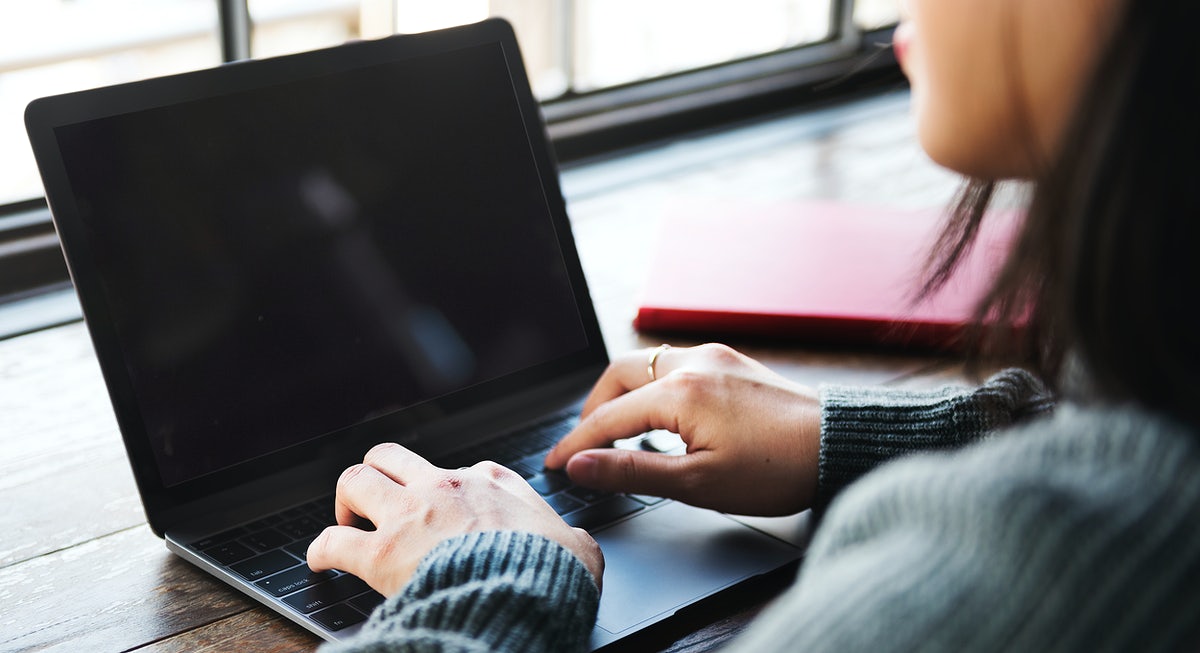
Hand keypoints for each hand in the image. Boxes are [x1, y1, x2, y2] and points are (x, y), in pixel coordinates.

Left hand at [307, 443, 603, 595]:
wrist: (526, 594)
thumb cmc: (552, 572)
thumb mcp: (577, 547)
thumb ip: (571, 539)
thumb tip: (578, 546)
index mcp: (492, 482)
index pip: (460, 470)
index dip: (447, 491)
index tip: (444, 511)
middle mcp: (445, 487)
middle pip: (391, 455)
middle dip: (379, 473)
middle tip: (377, 502)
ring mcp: (410, 515)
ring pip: (355, 478)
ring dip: (346, 499)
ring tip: (346, 521)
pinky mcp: (382, 552)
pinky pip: (333, 541)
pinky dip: (321, 549)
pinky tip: (320, 560)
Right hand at [544, 343, 819, 515]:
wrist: (839, 445)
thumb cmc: (778, 469)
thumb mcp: (697, 483)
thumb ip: (632, 470)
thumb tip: (581, 466)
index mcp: (680, 391)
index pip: (608, 417)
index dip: (576, 443)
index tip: (554, 464)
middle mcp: (693, 362)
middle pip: (619, 374)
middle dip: (594, 408)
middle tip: (584, 444)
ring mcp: (714, 357)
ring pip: (646, 364)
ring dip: (624, 394)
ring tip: (618, 433)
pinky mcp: (731, 362)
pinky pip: (674, 364)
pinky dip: (652, 387)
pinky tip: (660, 417)